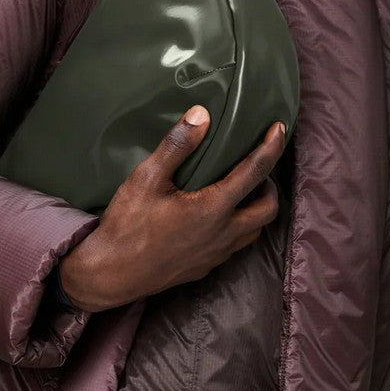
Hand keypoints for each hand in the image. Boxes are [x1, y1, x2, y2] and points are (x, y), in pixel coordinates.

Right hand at [56, 104, 286, 311]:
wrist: (110, 275)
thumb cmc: (127, 225)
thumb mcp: (146, 178)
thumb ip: (177, 145)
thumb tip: (201, 115)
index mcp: (213, 208)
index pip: (255, 172)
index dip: (271, 147)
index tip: (279, 129)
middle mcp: (223, 234)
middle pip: (268, 209)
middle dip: (270, 185)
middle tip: (256, 168)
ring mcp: (216, 255)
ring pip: (254, 232)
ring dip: (256, 210)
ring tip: (241, 192)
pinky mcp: (204, 268)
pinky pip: (234, 247)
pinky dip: (238, 228)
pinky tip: (218, 219)